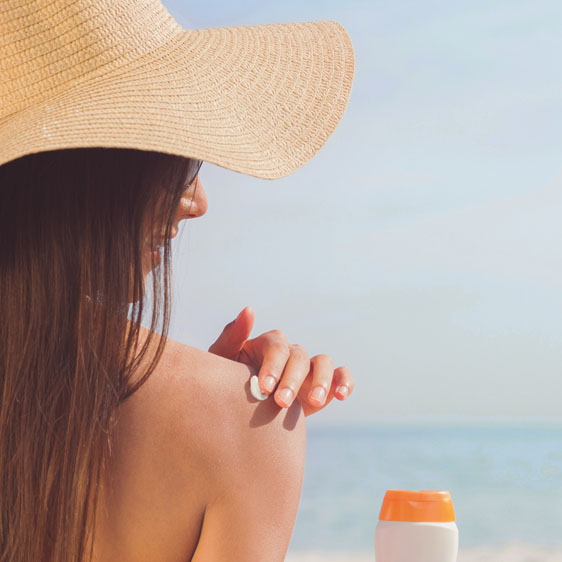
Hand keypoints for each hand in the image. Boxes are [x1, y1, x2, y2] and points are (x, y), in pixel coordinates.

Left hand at [208, 306, 353, 415]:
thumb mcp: (222, 362)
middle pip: (299, 356)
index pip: (276, 346)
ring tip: (312, 402)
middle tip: (282, 403)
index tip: (264, 388)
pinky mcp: (323, 384)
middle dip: (292, 379)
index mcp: (267, 345)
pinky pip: (340, 375)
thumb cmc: (225, 384)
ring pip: (323, 362)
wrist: (239, 415)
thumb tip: (249, 310)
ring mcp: (308, 368)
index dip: (273, 365)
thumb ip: (232, 337)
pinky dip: (344, 381)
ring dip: (321, 380)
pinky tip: (341, 396)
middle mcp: (290, 353)